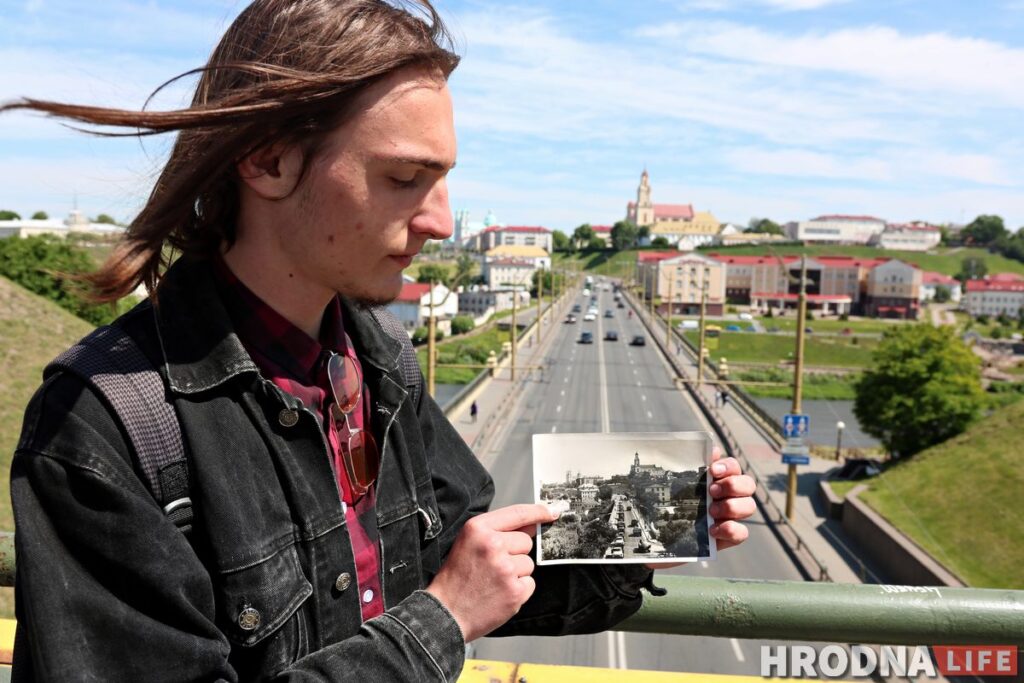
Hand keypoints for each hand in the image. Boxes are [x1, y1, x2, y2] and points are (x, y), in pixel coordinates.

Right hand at [426, 504, 556, 641]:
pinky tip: (499, 593)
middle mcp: (493, 545)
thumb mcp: (468, 542)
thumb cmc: (456, 577)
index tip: (551, 512)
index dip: (538, 512)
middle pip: (526, 542)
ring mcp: (505, 569)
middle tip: (494, 566)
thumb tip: (532, 524)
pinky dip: (518, 589)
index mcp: (479, 529)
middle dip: (515, 553)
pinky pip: (529, 583)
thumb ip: (496, 531)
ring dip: (516, 573)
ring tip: (493, 581)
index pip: (518, 513)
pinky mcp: (515, 591)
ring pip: (528, 564)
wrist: (446, 613)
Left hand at [646, 446, 754, 568]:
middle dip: (733, 485)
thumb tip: (708, 450)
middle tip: (711, 491)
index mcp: (718, 479)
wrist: (661, 536)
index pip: (734, 466)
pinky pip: (742, 532)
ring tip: (711, 512)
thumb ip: (688, 466)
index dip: (728, 466)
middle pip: (748, 484)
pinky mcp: (729, 536)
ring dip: (732, 506)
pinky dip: (731, 530)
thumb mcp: (673, 484)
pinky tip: (712, 530)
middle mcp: (729, 495)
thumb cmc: (669, 504)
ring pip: (749, 506)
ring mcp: (731, 516)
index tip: (713, 470)